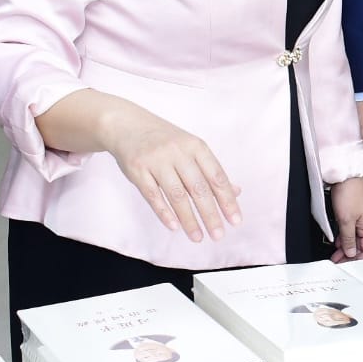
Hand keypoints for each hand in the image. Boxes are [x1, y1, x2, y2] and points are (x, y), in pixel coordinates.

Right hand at [99, 105, 242, 241]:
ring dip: (189, 219)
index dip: (227, 200)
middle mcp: (178, 152)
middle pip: (199, 188)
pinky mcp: (137, 169)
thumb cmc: (165, 140)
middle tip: (218, 235)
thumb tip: (236, 192)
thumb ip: (211, 170)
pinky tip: (174, 227)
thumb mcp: (191, 148)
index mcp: (196, 147)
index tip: (235, 221)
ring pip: (177, 195)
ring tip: (198, 237)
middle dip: (210, 214)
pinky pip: (152, 195)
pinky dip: (164, 212)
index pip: (217, 177)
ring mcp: (156, 160)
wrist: (126, 124)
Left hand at [328, 176, 362, 261]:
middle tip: (339, 262)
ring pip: (353, 238)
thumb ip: (348, 238)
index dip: (359, 259)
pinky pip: (348, 230)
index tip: (348, 265)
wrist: (344, 176)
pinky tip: (336, 241)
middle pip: (360, 245)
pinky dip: (342, 238)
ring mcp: (357, 218)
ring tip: (335, 255)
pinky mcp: (349, 212)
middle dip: (350, 255)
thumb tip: (350, 252)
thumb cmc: (349, 192)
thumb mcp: (346, 220)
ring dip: (345, 247)